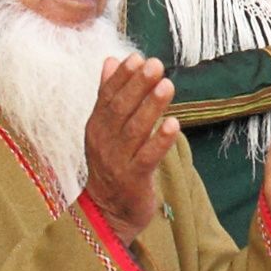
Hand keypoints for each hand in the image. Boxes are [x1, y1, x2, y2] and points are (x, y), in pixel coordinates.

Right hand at [80, 55, 179, 239]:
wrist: (106, 212)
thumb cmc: (111, 165)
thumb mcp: (105, 129)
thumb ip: (108, 95)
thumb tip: (110, 60)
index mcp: (96, 126)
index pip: (107, 96)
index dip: (122, 77)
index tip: (137, 57)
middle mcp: (103, 141)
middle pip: (120, 109)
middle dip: (138, 85)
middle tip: (156, 64)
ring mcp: (117, 161)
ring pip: (135, 130)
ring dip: (151, 107)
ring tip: (167, 85)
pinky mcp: (133, 179)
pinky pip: (147, 157)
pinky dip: (160, 141)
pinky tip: (174, 125)